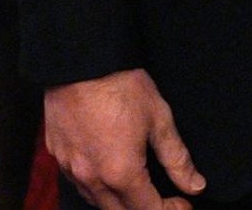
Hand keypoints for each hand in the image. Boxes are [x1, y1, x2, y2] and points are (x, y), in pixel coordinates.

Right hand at [45, 70, 205, 209]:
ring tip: (136, 184)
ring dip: (118, 201)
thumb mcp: (158, 118)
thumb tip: (195, 185)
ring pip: (96, 201)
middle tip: (163, 196)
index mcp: (121, 173)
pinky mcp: (56, 152)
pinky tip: (105, 169)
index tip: (182, 200)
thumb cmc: (120, 84)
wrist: (79, 57)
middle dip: (144, 209)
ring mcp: (70, 166)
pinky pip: (76, 181)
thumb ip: (177, 158)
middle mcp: (92, 178)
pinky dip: (94, 185)